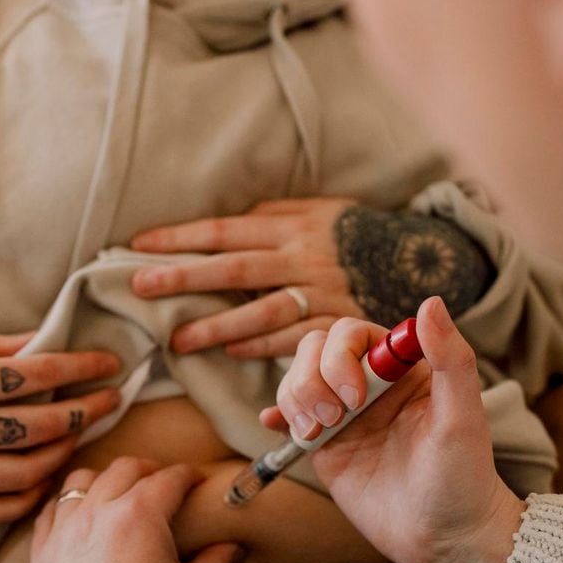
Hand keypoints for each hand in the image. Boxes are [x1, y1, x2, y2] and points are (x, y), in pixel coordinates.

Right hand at [0, 329, 120, 525]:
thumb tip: (42, 345)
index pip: (38, 375)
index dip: (82, 365)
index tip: (112, 363)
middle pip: (42, 425)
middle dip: (87, 410)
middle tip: (112, 399)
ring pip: (26, 473)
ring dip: (64, 454)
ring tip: (79, 436)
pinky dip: (26, 499)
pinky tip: (44, 480)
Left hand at [29, 458, 240, 562]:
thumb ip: (214, 562)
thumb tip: (234, 548)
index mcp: (139, 515)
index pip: (169, 479)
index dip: (187, 475)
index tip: (197, 479)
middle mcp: (97, 513)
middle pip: (124, 469)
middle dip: (148, 470)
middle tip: (161, 481)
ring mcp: (63, 532)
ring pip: (80, 481)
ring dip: (102, 481)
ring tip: (115, 493)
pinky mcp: (41, 556)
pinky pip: (49, 514)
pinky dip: (66, 507)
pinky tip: (77, 517)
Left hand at [131, 198, 362, 358]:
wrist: (423, 257)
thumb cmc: (354, 232)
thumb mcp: (317, 210)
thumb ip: (273, 214)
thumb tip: (228, 224)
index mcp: (291, 226)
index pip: (225, 230)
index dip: (181, 237)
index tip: (140, 243)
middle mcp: (302, 258)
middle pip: (234, 269)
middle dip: (184, 277)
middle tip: (140, 287)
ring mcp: (320, 294)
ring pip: (261, 311)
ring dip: (217, 327)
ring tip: (179, 341)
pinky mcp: (338, 324)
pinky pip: (295, 339)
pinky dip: (262, 347)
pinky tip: (232, 351)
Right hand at [266, 298, 524, 562]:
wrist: (444, 540)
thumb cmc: (464, 478)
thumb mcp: (463, 418)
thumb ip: (451, 359)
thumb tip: (431, 302)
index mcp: (402, 368)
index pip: (352, 333)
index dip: (341, 355)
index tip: (355, 396)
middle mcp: (368, 384)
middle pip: (315, 350)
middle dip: (312, 379)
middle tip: (334, 419)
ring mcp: (343, 413)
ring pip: (297, 379)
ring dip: (294, 399)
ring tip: (315, 433)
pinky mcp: (324, 445)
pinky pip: (289, 416)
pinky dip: (278, 416)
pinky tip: (278, 426)